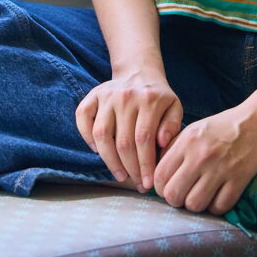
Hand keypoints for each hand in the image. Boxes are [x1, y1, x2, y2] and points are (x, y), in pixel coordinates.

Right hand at [75, 72, 182, 190]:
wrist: (139, 72)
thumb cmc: (158, 97)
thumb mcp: (174, 107)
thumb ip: (172, 125)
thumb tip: (162, 143)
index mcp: (148, 99)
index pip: (144, 139)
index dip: (145, 164)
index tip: (148, 183)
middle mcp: (126, 96)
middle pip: (123, 141)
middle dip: (130, 169)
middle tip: (137, 184)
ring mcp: (107, 95)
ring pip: (102, 135)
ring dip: (110, 161)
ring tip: (121, 175)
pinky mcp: (93, 96)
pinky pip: (82, 118)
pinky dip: (86, 138)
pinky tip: (99, 152)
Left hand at [153, 105, 256, 214]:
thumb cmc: (226, 125)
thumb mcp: (196, 129)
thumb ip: (176, 148)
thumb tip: (158, 171)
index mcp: (187, 141)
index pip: (160, 176)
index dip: (161, 188)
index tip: (169, 187)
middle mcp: (201, 155)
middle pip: (173, 195)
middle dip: (177, 200)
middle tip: (186, 194)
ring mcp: (221, 168)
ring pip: (194, 204)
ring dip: (197, 204)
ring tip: (203, 195)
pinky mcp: (239, 178)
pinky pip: (219, 207)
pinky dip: (217, 206)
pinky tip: (219, 196)